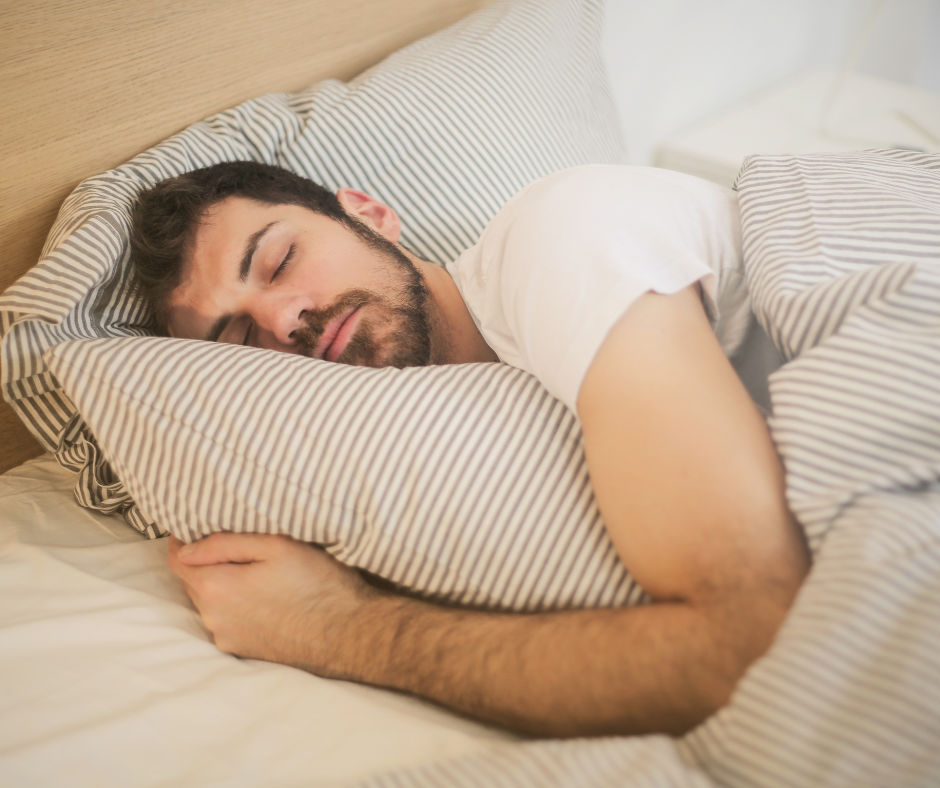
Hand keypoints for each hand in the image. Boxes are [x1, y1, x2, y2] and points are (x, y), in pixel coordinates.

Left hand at [167, 533, 375, 676]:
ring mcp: (228, 639)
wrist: (349, 634)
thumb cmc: (318, 583)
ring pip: (211, 603)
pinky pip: (228, 622)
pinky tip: (265, 598)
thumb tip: (185, 548)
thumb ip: (224, 543)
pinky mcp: (244, 652)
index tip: (196, 527)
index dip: (182, 540)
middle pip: (194, 582)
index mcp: (216, 588)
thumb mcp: (276, 546)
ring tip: (256, 573)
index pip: (177, 560)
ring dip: (223, 586)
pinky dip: (236, 607)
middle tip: (236, 546)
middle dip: (206, 562)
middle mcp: (213, 618)